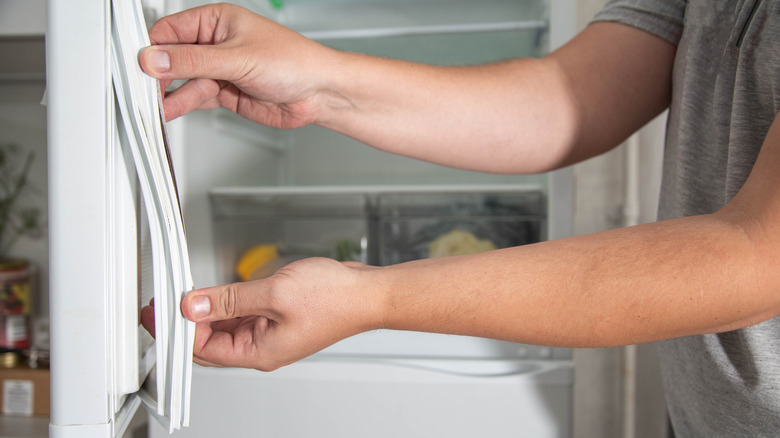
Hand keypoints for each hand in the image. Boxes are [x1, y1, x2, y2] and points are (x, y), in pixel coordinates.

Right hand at [139, 3, 340, 126]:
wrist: (319, 93)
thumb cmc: (294, 62)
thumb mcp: (237, 58)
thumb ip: (194, 61)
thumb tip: (155, 58)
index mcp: (217, 21)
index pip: (171, 31)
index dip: (152, 48)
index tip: (138, 66)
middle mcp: (215, 44)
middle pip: (173, 58)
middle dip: (157, 73)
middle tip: (142, 88)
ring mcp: (219, 70)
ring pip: (182, 80)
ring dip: (168, 93)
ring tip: (152, 105)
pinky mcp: (224, 93)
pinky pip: (194, 98)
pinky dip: (181, 105)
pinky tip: (167, 110)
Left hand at [142, 258, 382, 370]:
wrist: (367, 293)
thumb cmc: (335, 299)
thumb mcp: (272, 293)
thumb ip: (229, 299)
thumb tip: (194, 305)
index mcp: (259, 352)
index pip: (203, 348)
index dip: (178, 330)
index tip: (161, 310)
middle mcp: (263, 347)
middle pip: (210, 340)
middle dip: (185, 321)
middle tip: (164, 302)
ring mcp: (271, 332)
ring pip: (225, 326)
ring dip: (206, 310)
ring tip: (186, 293)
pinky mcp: (278, 317)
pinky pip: (243, 314)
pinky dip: (226, 302)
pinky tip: (216, 291)